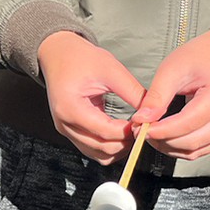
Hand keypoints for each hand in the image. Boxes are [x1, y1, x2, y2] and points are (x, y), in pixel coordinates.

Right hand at [37, 32, 145, 163]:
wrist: (57, 55)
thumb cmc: (80, 58)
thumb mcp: (111, 69)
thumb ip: (133, 93)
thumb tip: (152, 113)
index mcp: (71, 108)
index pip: (106, 132)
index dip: (129, 131)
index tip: (145, 123)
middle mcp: (65, 124)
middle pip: (102, 148)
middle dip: (126, 142)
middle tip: (142, 127)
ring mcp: (65, 130)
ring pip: (98, 155)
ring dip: (118, 148)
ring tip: (132, 131)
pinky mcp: (70, 131)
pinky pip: (92, 149)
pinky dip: (109, 146)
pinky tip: (120, 132)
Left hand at [135, 20, 209, 160]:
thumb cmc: (200, 57)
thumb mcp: (173, 68)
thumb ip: (157, 95)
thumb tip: (142, 119)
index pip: (188, 122)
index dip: (162, 130)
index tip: (140, 128)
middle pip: (193, 141)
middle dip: (163, 141)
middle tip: (140, 131)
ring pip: (196, 150)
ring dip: (169, 147)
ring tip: (150, 134)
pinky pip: (201, 149)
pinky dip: (180, 148)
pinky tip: (164, 137)